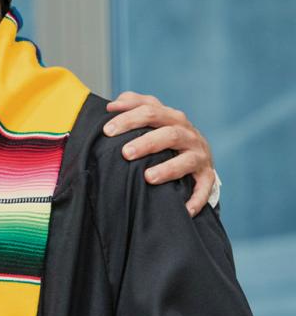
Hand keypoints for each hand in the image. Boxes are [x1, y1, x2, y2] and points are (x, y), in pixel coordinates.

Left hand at [104, 91, 215, 216]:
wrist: (197, 153)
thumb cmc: (165, 134)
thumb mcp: (153, 116)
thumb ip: (133, 105)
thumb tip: (111, 106)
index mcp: (171, 116)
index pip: (150, 110)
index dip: (128, 118)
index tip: (107, 130)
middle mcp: (187, 133)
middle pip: (168, 133)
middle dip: (146, 143)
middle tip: (125, 153)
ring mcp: (199, 154)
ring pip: (186, 160)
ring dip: (168, 169)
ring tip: (148, 177)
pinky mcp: (207, 175)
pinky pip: (204, 188)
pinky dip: (195, 199)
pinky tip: (183, 209)